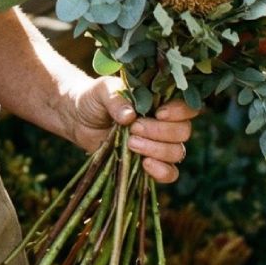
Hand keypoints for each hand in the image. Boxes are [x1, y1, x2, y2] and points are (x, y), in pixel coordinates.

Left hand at [70, 77, 197, 183]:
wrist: (78, 119)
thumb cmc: (94, 99)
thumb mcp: (102, 91)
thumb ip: (116, 98)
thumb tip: (129, 116)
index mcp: (161, 102)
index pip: (187, 107)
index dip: (179, 112)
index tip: (158, 113)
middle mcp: (166, 124)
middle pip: (183, 132)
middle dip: (159, 132)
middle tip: (134, 128)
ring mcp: (159, 145)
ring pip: (177, 152)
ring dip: (156, 150)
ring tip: (130, 143)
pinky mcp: (150, 164)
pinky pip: (169, 173)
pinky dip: (161, 171)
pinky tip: (144, 164)